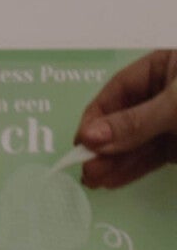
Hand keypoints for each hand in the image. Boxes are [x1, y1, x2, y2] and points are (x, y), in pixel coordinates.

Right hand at [75, 51, 176, 189]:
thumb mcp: (175, 105)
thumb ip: (135, 122)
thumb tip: (90, 137)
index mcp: (163, 67)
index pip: (119, 90)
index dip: (97, 116)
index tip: (82, 142)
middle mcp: (163, 94)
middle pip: (122, 119)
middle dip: (103, 145)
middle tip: (87, 169)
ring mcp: (169, 122)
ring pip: (134, 143)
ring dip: (113, 162)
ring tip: (94, 181)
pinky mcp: (176, 147)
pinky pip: (148, 158)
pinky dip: (131, 170)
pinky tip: (112, 181)